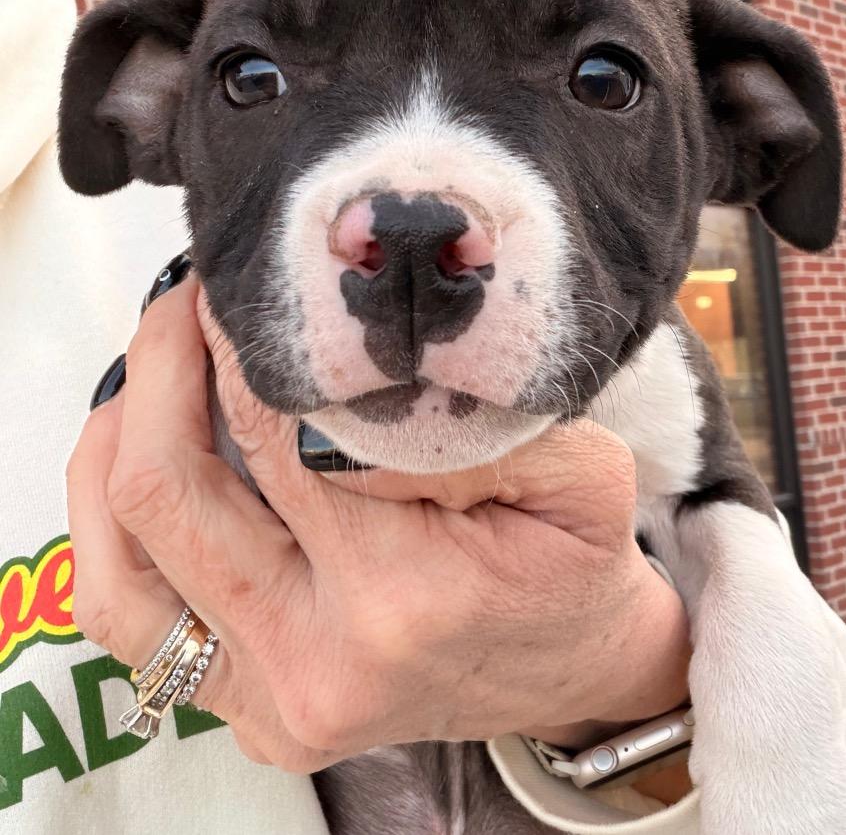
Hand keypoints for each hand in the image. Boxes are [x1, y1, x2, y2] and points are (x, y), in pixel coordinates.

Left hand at [67, 275, 689, 770]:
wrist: (571, 672)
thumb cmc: (575, 566)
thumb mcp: (582, 473)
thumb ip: (478, 418)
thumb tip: (356, 373)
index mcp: (405, 597)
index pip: (279, 434)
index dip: (247, 344)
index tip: (244, 282)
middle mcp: (315, 660)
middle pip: (175, 491)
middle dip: (165, 368)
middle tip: (188, 300)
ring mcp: (269, 699)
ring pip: (121, 560)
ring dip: (120, 442)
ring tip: (157, 367)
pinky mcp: (247, 714)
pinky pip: (131, 618)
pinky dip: (112, 526)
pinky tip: (141, 457)